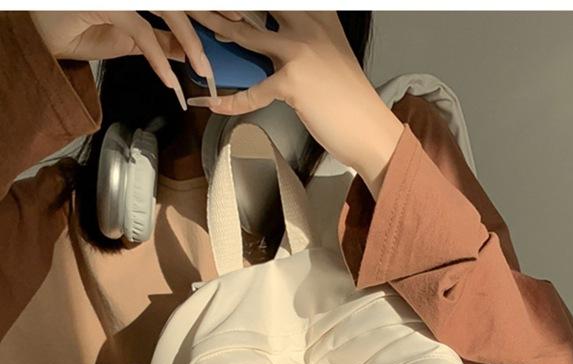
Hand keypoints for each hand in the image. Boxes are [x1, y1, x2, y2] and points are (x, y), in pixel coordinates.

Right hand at [28, 11, 242, 108]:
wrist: (41, 36)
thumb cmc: (76, 29)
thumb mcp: (128, 40)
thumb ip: (160, 41)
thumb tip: (189, 51)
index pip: (181, 0)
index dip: (208, 7)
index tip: (235, 18)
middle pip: (180, 0)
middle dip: (211, 13)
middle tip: (237, 29)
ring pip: (167, 10)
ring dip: (190, 41)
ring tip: (205, 68)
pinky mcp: (105, 5)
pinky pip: (141, 32)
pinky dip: (158, 58)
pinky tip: (170, 79)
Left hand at [186, 12, 404, 193]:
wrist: (369, 130)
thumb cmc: (350, 100)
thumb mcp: (331, 56)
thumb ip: (305, 40)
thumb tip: (271, 39)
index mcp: (320, 15)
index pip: (281, 0)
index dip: (251, 1)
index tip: (232, 3)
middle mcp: (309, 25)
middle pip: (257, 6)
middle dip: (226, 5)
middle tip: (197, 2)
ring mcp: (299, 51)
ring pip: (244, 34)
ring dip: (213, 27)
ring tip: (190, 22)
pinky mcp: (292, 82)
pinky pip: (252, 91)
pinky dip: (231, 101)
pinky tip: (214, 105)